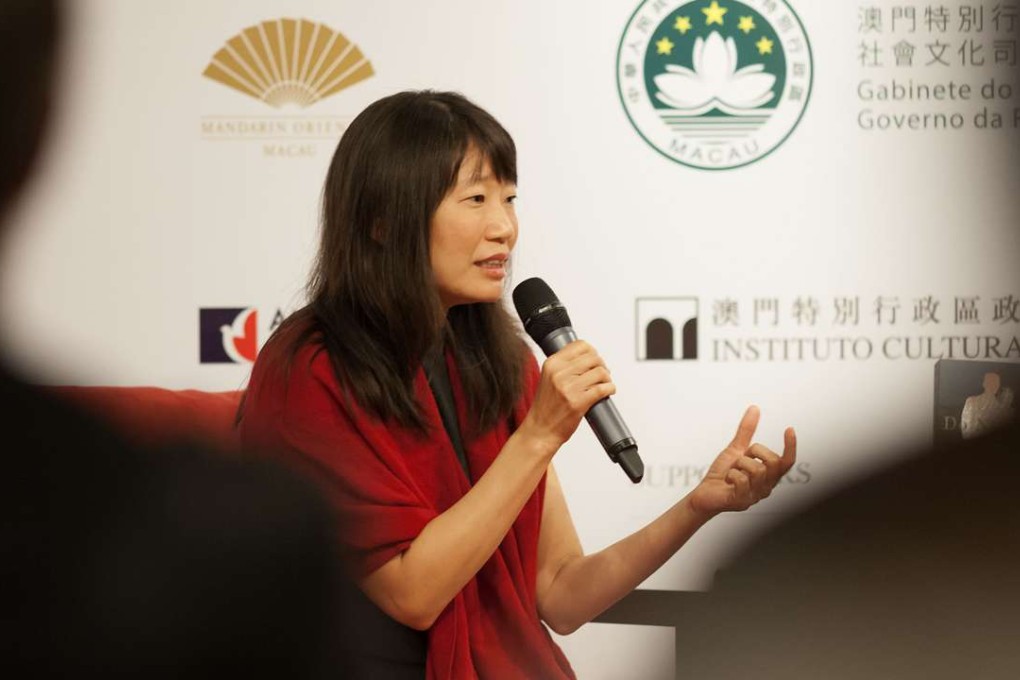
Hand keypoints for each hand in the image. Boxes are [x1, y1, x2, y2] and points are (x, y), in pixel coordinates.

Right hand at [520, 340, 614, 454]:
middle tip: (601, 375)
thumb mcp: (548, 379)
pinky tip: (607, 392)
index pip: (580, 345)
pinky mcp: (578, 402)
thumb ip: (564, 367)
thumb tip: (588, 357)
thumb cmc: (545, 408)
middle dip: (602, 366)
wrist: (540, 431)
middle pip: (593, 357)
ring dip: (607, 378)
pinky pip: (603, 389)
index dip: (592, 352)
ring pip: (600, 372)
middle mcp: (559, 373)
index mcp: (552, 364)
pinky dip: (610, 389)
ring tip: (604, 384)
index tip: (594, 361)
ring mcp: (568, 388)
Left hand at [688, 406, 795, 517]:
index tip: (789, 428)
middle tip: (741, 458)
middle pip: (773, 461)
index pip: (787, 462)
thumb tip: (754, 408)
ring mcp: (755, 496)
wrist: (703, 494)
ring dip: (739, 464)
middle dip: (755, 452)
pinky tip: (727, 480)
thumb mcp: (735, 449)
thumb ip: (746, 431)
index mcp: (768, 476)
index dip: (791, 446)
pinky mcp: (741, 501)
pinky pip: (741, 480)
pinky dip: (731, 474)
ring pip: (757, 469)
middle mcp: (766, 487)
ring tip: (732, 471)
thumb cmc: (722, 474)